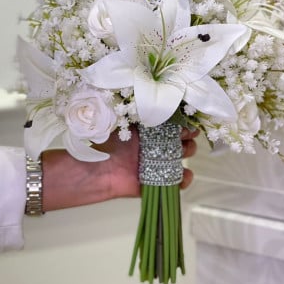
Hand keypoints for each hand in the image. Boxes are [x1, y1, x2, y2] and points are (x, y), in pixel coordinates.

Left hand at [41, 127, 199, 210]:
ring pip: (181, 159)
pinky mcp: (154, 181)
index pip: (172, 124)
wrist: (95, 169)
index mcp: (147, 131)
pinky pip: (175, 182)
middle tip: (186, 135)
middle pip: (181, 140)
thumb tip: (156, 101)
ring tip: (184, 151)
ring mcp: (155, 164)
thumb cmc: (105, 143)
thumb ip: (138, 113)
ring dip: (188, 153)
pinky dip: (184, 180)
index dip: (182, 121)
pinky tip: (184, 175)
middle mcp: (154, 146)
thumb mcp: (122, 122)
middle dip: (188, 137)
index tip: (187, 119)